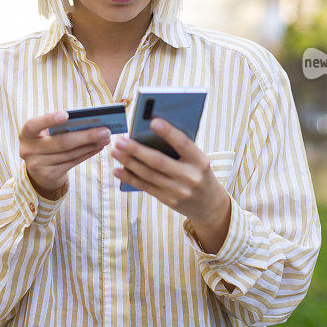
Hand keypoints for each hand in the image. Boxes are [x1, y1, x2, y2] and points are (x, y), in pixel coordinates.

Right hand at [19, 111, 110, 198]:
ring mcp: (37, 165)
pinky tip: (98, 147)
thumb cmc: (45, 142)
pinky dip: (87, 153)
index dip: (49, 120)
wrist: (38, 170)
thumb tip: (87, 121)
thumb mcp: (45, 133)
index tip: (66, 115)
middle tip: (105, 130)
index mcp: (26, 134)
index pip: (34, 125)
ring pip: (70, 153)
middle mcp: (28, 150)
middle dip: (86, 135)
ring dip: (91, 145)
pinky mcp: (49, 175)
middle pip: (61, 142)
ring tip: (105, 138)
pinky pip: (72, 162)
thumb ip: (58, 126)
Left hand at [110, 118, 229, 226]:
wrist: (210, 205)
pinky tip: (118, 170)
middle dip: (137, 150)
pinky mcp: (168, 200)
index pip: (183, 144)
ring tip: (115, 151)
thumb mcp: (198, 160)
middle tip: (121, 140)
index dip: (168, 132)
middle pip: (159, 161)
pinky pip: (146, 187)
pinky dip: (130, 178)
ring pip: (148, 175)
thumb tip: (150, 132)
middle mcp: (190, 177)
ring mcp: (179, 191)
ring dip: (129, 162)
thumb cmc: (199, 173)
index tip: (152, 121)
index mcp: (200, 161)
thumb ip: (180, 148)